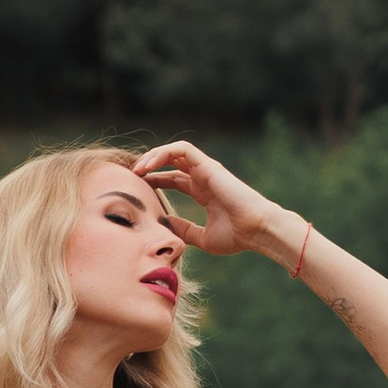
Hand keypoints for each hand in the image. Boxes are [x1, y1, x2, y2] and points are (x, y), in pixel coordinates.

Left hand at [134, 137, 292, 264]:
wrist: (257, 231)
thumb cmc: (237, 237)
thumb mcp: (202, 237)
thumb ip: (183, 229)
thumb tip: (163, 224)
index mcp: (202, 192)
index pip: (173, 179)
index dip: (153, 180)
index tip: (136, 188)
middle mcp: (203, 178)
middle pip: (171, 162)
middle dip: (149, 166)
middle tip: (130, 176)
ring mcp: (206, 170)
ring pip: (174, 152)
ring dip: (153, 156)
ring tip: (137, 170)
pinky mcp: (208, 165)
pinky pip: (182, 149)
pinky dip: (163, 153)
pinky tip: (149, 166)